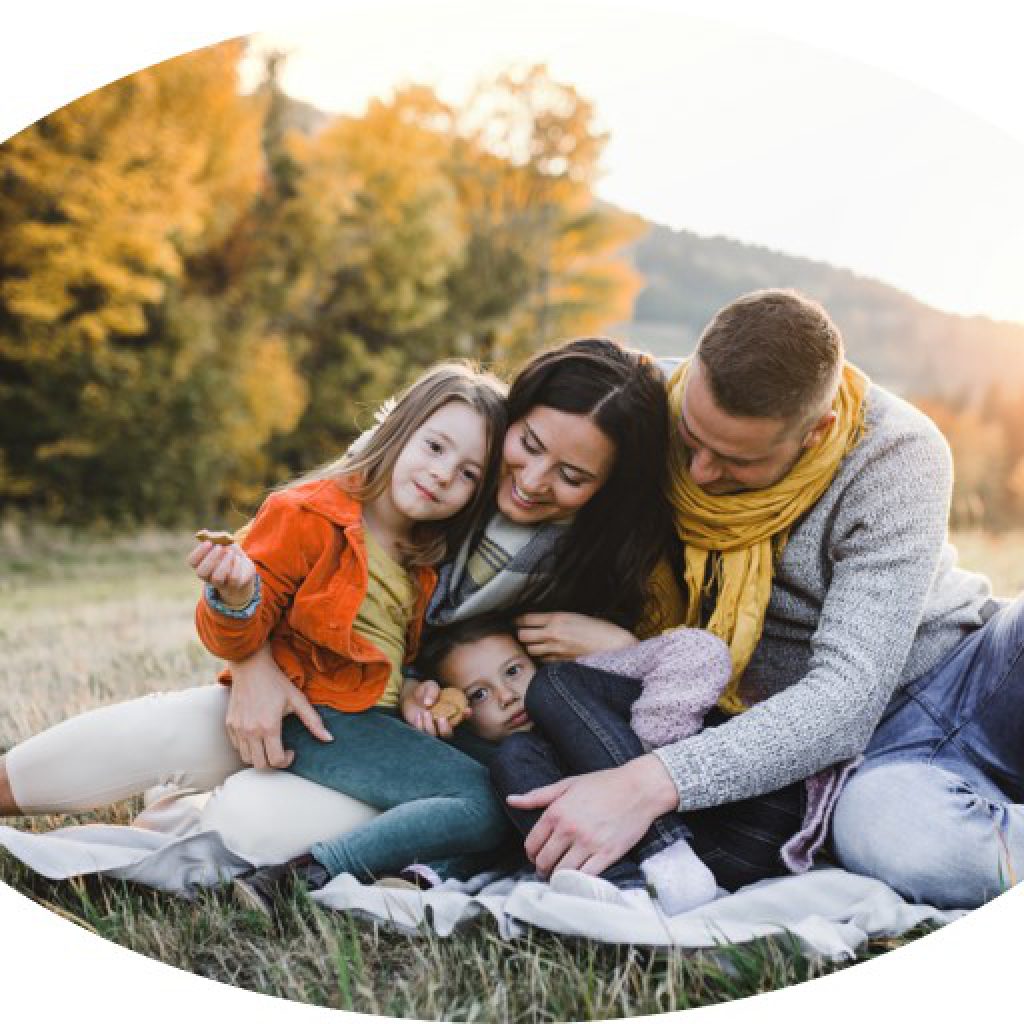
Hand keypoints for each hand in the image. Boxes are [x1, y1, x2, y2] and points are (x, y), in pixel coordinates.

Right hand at [188, 536, 256, 608]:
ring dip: (224, 562)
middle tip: (220, 547)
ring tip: (231, 553)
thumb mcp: (225, 545)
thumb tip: (207, 532)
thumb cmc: (231, 555)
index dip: (199, 552)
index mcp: (202, 564)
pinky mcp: (234, 585)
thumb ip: (218, 539)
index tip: (209, 542)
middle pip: (201, 572)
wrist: (245, 571)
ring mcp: (221, 583)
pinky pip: (233, 578)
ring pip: (217, 577)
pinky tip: (239, 559)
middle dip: (210, 558)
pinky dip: (236, 566)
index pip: (192, 561)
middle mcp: (208, 576)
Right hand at [225, 647, 332, 768]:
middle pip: (260, 765)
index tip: (292, 751)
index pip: (275, 761)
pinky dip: (247, 747)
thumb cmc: (276, 682)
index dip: (286, 761)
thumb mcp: (298, 699)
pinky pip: (236, 746)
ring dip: (259, 756)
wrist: (251, 666)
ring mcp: (237, 728)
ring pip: (246, 758)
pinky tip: (257, 735)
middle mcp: (250, 731)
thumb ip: (313, 721)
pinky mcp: (229, 724)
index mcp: (269, 727)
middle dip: (273, 762)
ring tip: (269, 744)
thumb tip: (329, 739)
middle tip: (280, 750)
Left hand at [400, 679, 460, 739]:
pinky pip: (421, 733)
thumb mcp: (430, 685)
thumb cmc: (425, 690)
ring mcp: (431, 728)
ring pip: (434, 735)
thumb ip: (432, 690)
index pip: (462, 717)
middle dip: (445, 728)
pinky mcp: (419, 729)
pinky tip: (418, 715)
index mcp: (450, 713)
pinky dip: (420, 725)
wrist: (410, 695)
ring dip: (430, 726)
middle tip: (441, 717)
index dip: (466, 716)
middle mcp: (442, 724)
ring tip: (425, 712)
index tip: (467, 710)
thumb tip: (428, 703)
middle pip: (448, 734)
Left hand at [507, 756, 677, 876]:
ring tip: (560, 875)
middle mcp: (569, 829)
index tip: (536, 856)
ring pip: (562, 873)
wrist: (639, 788)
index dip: (531, 854)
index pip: (532, 844)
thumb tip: (511, 800)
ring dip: (557, 878)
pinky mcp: (606, 855)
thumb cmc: (603, 784)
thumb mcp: (568, 784)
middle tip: (546, 869)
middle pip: (544, 861)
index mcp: (556, 812)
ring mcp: (588, 843)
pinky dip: (577, 882)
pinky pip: (585, 877)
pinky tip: (577, 879)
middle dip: (542, 868)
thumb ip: (537, 796)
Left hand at [516, 612, 635, 660]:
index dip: (518, 619)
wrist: (616, 647)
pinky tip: (546, 653)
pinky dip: (541, 657)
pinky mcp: (561, 663)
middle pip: (523, 635)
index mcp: (557, 618)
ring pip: (530, 650)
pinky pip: (542, 660)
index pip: (526, 618)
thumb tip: (542, 621)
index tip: (516, 620)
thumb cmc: (601, 629)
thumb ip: (557, 618)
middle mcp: (553, 634)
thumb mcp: (577, 616)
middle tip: (523, 632)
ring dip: (530, 646)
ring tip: (534, 643)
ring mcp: (556, 650)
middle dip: (521, 633)